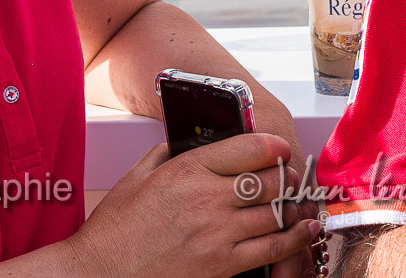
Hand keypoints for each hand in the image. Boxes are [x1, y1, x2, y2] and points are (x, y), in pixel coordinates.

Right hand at [69, 133, 320, 277]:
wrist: (100, 274)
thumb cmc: (115, 229)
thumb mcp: (138, 175)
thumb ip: (168, 152)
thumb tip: (190, 140)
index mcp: (188, 169)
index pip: (250, 148)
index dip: (274, 146)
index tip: (281, 149)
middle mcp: (208, 198)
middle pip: (270, 180)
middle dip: (287, 177)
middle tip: (291, 179)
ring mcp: (218, 234)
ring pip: (276, 213)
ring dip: (295, 207)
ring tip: (302, 205)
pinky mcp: (222, 266)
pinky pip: (272, 249)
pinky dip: (295, 240)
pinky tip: (305, 232)